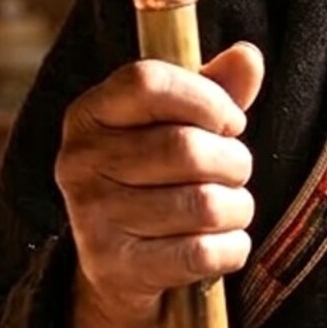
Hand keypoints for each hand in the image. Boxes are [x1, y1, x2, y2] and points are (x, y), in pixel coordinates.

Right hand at [54, 42, 262, 327]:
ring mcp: (92, 217)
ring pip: (204, 205)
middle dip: (234, 161)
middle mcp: (78, 162)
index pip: (147, 81)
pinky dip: (232, 248)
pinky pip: (202, 253)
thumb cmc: (158, 180)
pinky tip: (224, 243)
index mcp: (88, 114)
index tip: (231, 122)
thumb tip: (247, 57)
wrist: (119, 270)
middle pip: (186, 148)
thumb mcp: (178, 126)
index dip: (206, 98)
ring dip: (238, 208)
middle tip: (236, 171)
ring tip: (231, 208)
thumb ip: (214, 90)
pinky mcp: (115, 267)